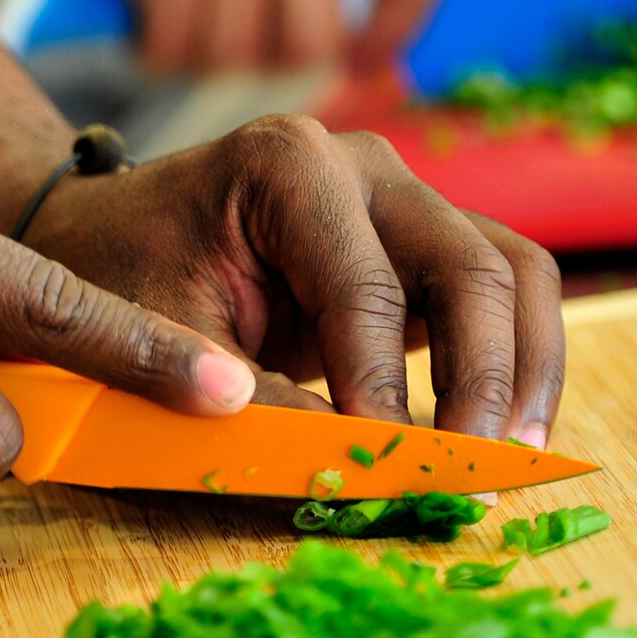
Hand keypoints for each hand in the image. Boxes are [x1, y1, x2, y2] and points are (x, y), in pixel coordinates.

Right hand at [6, 0, 444, 74]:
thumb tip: (355, 45)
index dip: (393, 33)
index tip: (360, 61)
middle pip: (313, 44)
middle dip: (262, 57)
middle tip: (223, 29)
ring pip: (235, 57)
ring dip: (194, 51)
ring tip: (173, 3)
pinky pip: (174, 49)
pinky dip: (149, 45)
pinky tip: (138, 6)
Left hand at [19, 115, 564, 444]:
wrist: (112, 234)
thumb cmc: (124, 273)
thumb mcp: (160, 336)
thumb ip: (245, 397)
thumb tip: (344, 463)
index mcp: (286, 164)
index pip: (365, 289)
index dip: (383, 391)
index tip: (386, 469)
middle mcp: (362, 165)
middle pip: (469, 265)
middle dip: (482, 379)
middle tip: (474, 473)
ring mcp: (402, 196)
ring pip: (510, 270)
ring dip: (524, 367)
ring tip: (514, 456)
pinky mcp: (422, 240)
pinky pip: (502, 289)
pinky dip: (516, 357)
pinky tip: (505, 429)